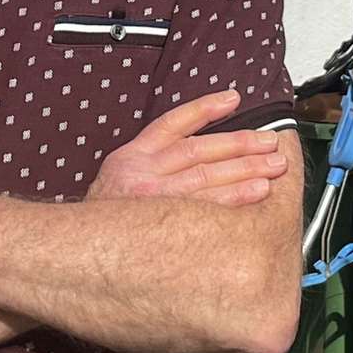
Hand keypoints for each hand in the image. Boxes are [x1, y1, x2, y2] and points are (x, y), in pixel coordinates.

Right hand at [89, 89, 290, 206]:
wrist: (79, 253)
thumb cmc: (109, 216)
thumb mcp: (119, 174)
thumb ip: (152, 158)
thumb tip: (201, 146)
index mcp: (131, 157)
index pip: (173, 124)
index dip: (205, 109)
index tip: (233, 99)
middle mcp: (142, 176)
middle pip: (199, 152)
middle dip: (240, 145)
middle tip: (271, 143)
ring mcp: (155, 202)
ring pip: (207, 179)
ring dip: (245, 171)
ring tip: (273, 167)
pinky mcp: (164, 226)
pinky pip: (208, 209)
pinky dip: (235, 199)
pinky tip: (256, 194)